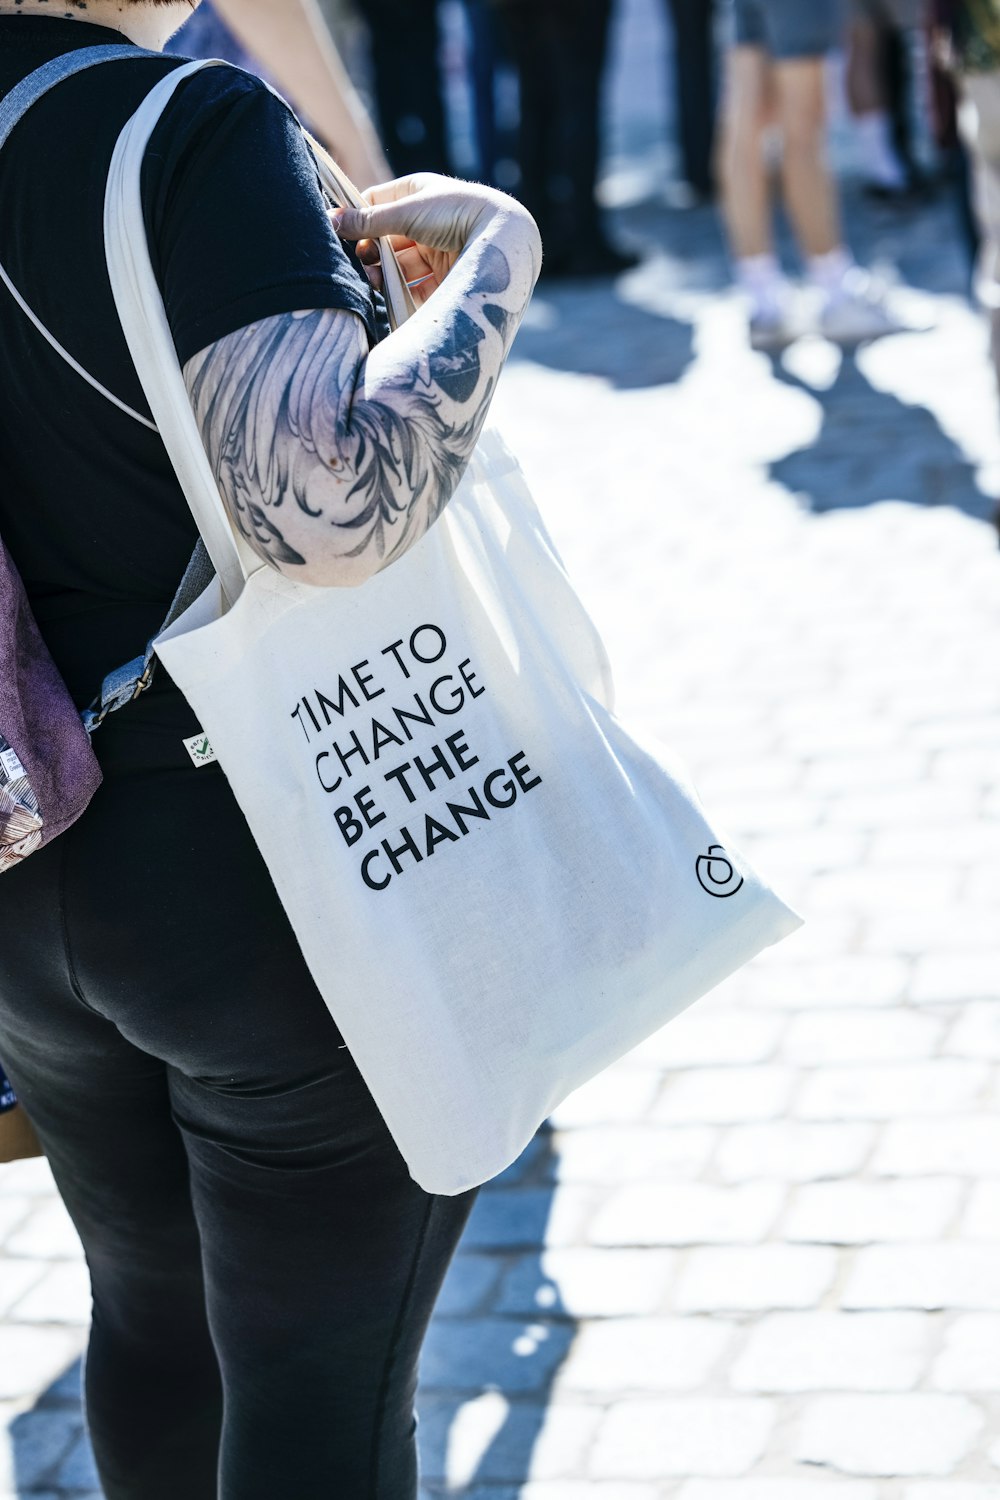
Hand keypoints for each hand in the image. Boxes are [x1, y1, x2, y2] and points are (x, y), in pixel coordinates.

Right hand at [331, 172, 529, 304]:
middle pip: (385, 240)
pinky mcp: (444, 278)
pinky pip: (414, 287)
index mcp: (416, 194)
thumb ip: (367, 220)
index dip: (357, 218)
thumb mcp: (405, 212)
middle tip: (360, 263)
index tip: (340, 234)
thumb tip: (330, 220)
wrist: (500, 240)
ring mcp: (435, 250)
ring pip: (397, 266)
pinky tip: (387, 296)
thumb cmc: (455, 213)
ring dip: (382, 275)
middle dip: (369, 253)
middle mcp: (425, 221)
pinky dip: (399, 292)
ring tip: (373, 281)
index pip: (376, 204)